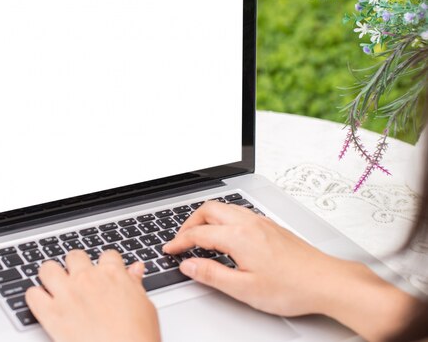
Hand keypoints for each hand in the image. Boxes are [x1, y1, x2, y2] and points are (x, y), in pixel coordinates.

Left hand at [25, 250, 160, 341]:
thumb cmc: (138, 337)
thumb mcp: (145, 307)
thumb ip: (135, 284)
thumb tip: (135, 269)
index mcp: (113, 275)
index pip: (106, 255)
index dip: (105, 264)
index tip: (103, 273)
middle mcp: (88, 279)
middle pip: (74, 256)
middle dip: (76, 266)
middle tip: (78, 280)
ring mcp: (67, 294)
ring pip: (47, 268)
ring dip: (50, 276)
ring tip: (54, 287)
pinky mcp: (51, 314)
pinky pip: (32, 295)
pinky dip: (35, 298)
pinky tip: (43, 305)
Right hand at [163, 201, 421, 340]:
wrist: (327, 282)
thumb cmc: (292, 287)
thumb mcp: (244, 289)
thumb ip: (212, 275)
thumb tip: (189, 265)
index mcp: (238, 237)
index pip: (198, 234)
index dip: (179, 242)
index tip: (169, 250)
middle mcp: (249, 223)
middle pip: (209, 210)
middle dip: (190, 222)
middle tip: (181, 240)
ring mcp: (261, 222)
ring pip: (225, 208)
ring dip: (206, 218)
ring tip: (200, 235)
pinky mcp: (271, 226)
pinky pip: (238, 213)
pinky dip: (223, 220)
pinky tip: (226, 235)